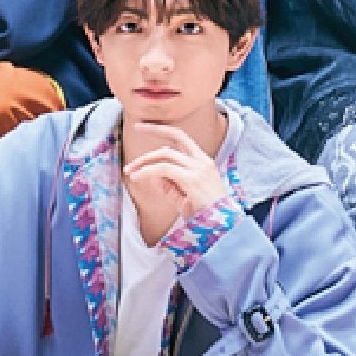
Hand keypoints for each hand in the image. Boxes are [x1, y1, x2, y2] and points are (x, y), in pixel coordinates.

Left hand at [123, 121, 228, 235]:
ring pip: (165, 154)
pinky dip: (147, 171)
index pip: (182, 137)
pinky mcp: (192, 179)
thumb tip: (152, 176)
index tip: (143, 127)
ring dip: (144, 161)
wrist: (224, 228)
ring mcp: (198, 169)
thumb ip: (169, 185)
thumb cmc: (205, 216)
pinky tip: (138, 177)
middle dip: (152, 132)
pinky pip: (164, 169)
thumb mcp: (184, 197)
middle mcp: (203, 161)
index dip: (162, 129)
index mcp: (204, 162)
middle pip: (174, 138)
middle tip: (134, 132)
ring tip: (130, 171)